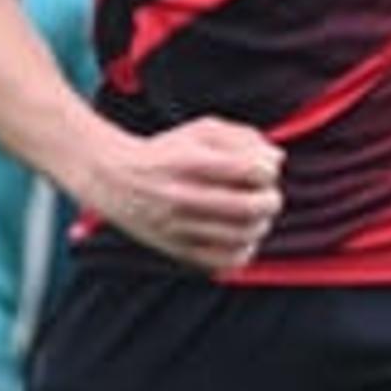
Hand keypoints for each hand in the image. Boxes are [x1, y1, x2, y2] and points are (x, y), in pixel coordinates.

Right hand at [88, 117, 282, 273]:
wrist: (113, 179)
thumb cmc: (167, 152)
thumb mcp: (201, 131)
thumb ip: (243, 137)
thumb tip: (277, 160)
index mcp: (190, 161)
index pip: (253, 170)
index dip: (268, 170)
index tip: (260, 169)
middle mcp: (183, 195)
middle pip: (252, 206)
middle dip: (271, 199)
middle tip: (266, 195)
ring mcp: (179, 226)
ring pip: (244, 235)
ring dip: (260, 224)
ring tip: (253, 215)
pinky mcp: (177, 249)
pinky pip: (226, 260)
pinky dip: (243, 249)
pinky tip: (239, 236)